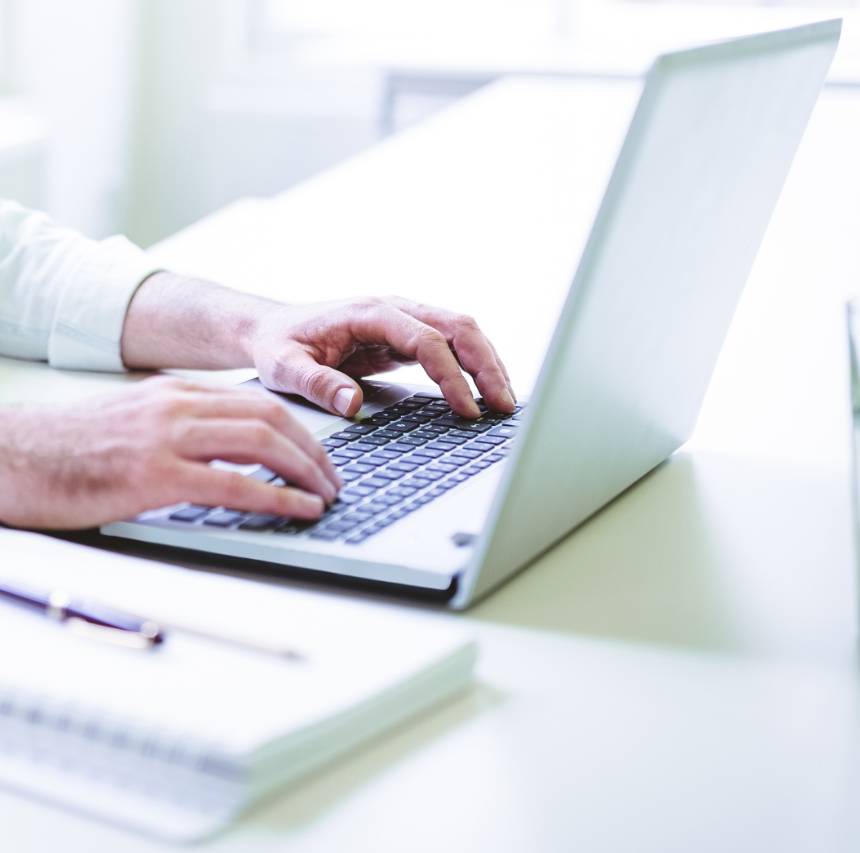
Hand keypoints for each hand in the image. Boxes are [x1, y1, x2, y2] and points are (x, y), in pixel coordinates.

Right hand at [0, 376, 339, 528]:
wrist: (6, 456)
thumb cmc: (67, 450)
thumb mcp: (134, 425)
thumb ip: (182, 432)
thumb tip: (229, 459)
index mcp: (175, 393)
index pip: (257, 403)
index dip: (299, 430)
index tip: (319, 456)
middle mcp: (177, 406)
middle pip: (271, 417)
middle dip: (314, 449)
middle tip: (334, 478)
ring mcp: (165, 437)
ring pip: (261, 442)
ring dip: (306, 470)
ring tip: (327, 494)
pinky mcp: (152, 475)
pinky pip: (233, 485)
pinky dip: (277, 498)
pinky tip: (299, 510)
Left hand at [250, 296, 515, 417]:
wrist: (274, 329)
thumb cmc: (280, 346)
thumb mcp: (285, 368)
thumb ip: (317, 384)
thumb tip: (353, 404)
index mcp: (370, 313)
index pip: (426, 340)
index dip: (451, 376)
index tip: (466, 410)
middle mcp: (395, 310)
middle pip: (458, 328)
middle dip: (487, 366)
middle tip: (505, 406)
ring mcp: (405, 321)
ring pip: (462, 333)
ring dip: (488, 364)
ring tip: (505, 402)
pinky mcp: (407, 337)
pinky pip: (451, 346)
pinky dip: (473, 366)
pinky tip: (484, 392)